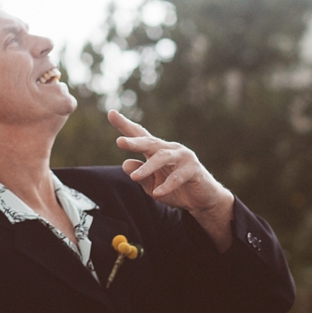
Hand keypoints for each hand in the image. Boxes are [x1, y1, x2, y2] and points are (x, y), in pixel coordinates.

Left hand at [109, 110, 234, 250]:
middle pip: (150, 142)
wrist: (201, 199)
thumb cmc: (174, 189)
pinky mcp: (194, 169)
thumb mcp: (152, 185)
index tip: (111, 113)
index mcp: (157, 150)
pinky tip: (158, 193)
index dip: (125, 125)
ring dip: (148, 168)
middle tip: (120, 141)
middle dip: (135, 142)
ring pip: (163, 158)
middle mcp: (169, 149)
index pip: (140, 135)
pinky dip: (167, 185)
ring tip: (134, 178)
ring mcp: (183, 157)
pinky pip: (178, 176)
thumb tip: (125, 163)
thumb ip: (141, 175)